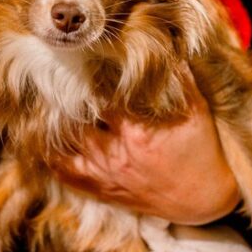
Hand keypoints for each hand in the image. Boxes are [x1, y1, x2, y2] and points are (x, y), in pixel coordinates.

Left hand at [52, 80, 240, 224]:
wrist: (204, 201)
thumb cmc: (203, 153)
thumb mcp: (197, 111)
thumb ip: (181, 80)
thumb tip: (169, 50)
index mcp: (135, 130)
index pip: (98, 99)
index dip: (88, 82)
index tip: (81, 68)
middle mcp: (115, 153)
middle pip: (74, 123)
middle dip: (65, 105)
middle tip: (57, 88)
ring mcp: (106, 175)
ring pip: (63, 151)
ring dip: (54, 131)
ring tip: (48, 113)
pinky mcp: (105, 192)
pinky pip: (68, 178)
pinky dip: (55, 163)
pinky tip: (49, 148)